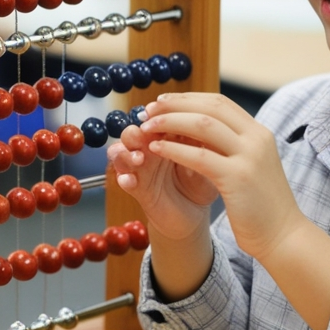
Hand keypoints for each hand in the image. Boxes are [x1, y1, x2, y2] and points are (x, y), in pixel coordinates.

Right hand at [108, 119, 217, 240]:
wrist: (196, 214)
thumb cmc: (202, 184)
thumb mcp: (209, 162)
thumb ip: (202, 145)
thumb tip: (200, 126)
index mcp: (167, 136)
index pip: (156, 119)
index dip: (156, 115)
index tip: (158, 116)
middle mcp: (149, 148)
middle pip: (133, 132)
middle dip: (134, 131)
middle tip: (142, 134)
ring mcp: (141, 167)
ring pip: (120, 152)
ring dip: (126, 153)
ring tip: (138, 159)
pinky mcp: (136, 188)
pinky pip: (123, 179)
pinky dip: (124, 178)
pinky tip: (130, 180)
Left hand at [139, 93, 303, 260]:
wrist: (284, 237)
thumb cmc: (263, 206)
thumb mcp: (251, 167)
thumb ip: (234, 147)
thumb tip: (206, 132)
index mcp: (259, 133)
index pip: (220, 103)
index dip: (188, 98)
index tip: (164, 101)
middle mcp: (257, 138)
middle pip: (210, 107)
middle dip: (176, 104)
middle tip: (149, 109)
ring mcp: (249, 156)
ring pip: (203, 125)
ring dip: (170, 122)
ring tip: (146, 126)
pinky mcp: (238, 178)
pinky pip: (199, 156)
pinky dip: (174, 149)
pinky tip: (157, 149)